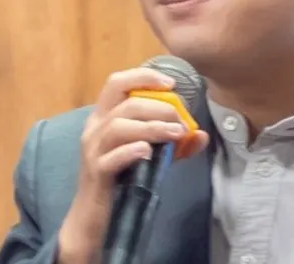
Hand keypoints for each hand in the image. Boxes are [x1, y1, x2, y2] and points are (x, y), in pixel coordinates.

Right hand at [57, 67, 208, 263]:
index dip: (143, 77)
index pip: (117, 82)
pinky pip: (111, 158)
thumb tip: (201, 135)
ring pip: (118, 127)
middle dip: (157, 107)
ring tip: (176, 133)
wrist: (92, 216)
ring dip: (152, 127)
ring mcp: (92, 151)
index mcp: (104, 116)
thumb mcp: (147, 154)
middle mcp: (94, 128)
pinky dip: (132, 151)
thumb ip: (172, 144)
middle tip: (180, 120)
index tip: (171, 83)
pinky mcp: (96, 173)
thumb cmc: (120, 176)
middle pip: (124, 104)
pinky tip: (149, 152)